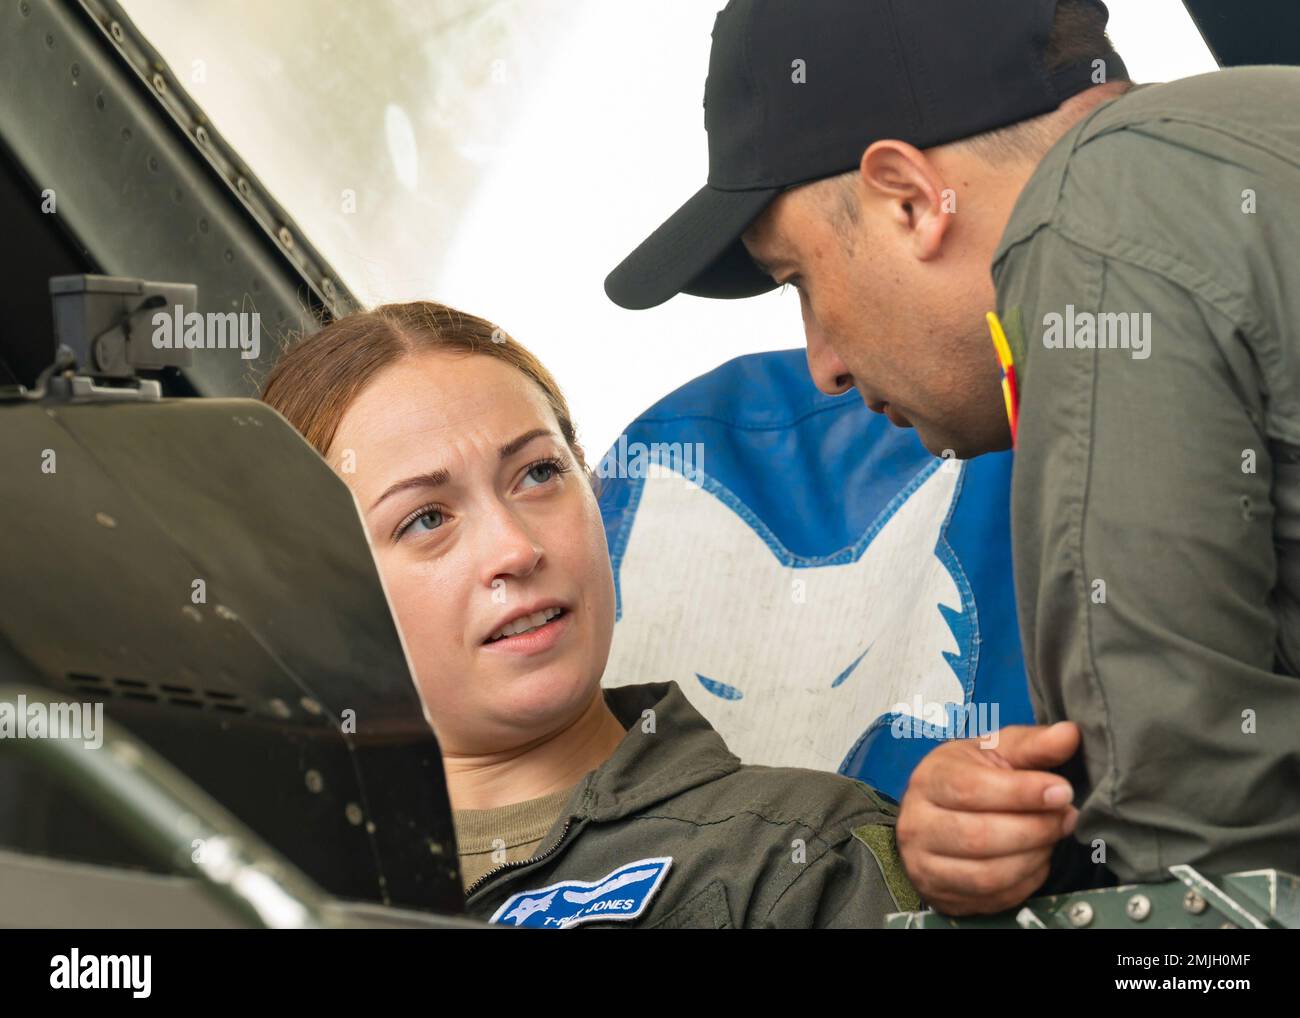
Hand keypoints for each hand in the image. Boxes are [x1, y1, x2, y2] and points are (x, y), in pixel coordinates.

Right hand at [896, 721, 1080, 915]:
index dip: (1022, 793)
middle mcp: (917, 824)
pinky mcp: (942, 895)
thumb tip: (1070, 734)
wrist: (937, 813)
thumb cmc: (969, 776)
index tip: (1062, 791)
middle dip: (1035, 829)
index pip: (972, 789)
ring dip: (1034, 858)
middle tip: (1065, 817)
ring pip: (987, 874)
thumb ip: (1033, 744)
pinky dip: (1025, 882)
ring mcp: (924, 864)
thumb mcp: (996, 752)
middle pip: (980, 836)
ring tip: (1052, 837)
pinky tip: (1036, 860)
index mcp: (929, 779)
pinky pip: (993, 898)